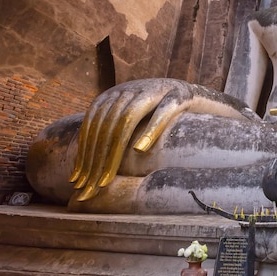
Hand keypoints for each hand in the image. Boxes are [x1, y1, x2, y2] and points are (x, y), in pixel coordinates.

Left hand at [69, 78, 257, 200]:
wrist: (197, 94)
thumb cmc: (159, 115)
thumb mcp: (132, 121)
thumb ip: (109, 135)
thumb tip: (81, 168)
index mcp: (115, 93)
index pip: (93, 125)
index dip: (84, 154)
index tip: (78, 182)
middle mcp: (132, 88)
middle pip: (107, 126)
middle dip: (97, 160)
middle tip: (92, 188)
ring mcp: (157, 89)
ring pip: (127, 120)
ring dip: (115, 151)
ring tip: (108, 178)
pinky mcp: (180, 95)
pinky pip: (163, 112)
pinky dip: (150, 130)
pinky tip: (140, 150)